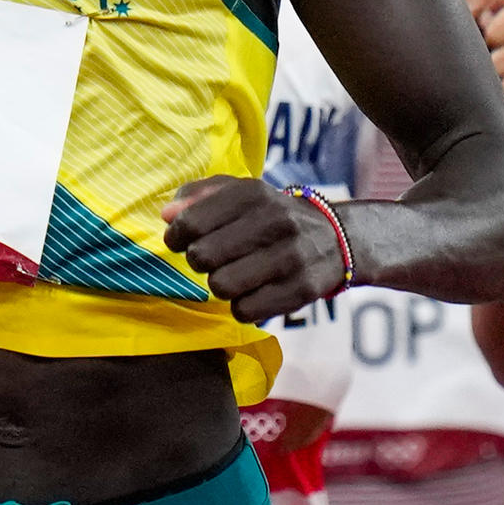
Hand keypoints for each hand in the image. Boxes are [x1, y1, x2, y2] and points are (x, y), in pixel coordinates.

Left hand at [160, 172, 346, 322]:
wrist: (336, 238)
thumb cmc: (271, 216)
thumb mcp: (240, 193)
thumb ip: (198, 197)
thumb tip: (167, 215)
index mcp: (254, 194)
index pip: (191, 223)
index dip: (177, 238)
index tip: (182, 242)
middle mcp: (275, 221)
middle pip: (202, 257)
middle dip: (200, 262)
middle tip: (212, 260)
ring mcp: (291, 256)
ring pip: (222, 286)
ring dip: (220, 285)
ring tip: (235, 274)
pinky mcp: (301, 289)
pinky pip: (245, 311)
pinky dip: (242, 306)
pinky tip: (253, 292)